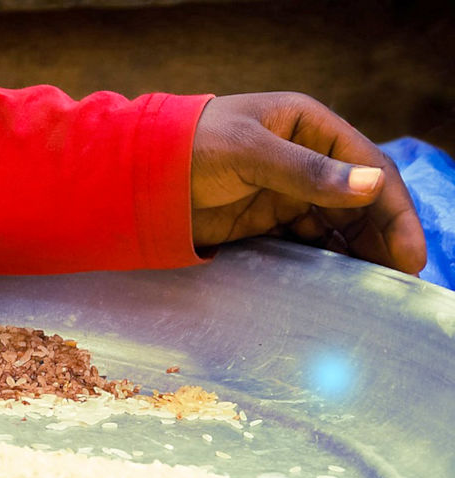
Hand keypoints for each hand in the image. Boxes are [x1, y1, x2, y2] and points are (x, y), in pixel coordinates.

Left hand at [191, 92, 425, 273]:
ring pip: (335, 223)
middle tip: (401, 275)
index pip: (367, 165)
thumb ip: (306, 171)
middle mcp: (304, 157)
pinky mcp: (264, 220)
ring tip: (377, 284)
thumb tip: (371, 186)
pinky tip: (339, 281)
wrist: (136, 176)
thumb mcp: (249, 152)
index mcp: (308, 125)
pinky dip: (324, 260)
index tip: (409, 250)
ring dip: (358, 250)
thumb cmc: (189, 147)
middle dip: (382, 235)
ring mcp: (284, 191)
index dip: (392, 208)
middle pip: (358, 199)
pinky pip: (305, 241)